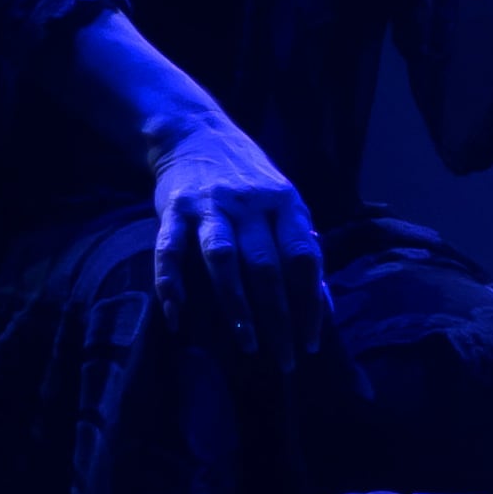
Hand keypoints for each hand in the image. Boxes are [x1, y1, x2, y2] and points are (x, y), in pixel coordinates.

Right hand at [146, 114, 331, 369]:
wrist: (196, 133)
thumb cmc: (252, 182)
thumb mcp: (285, 206)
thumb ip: (302, 250)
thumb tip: (323, 305)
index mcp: (287, 204)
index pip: (305, 259)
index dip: (311, 303)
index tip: (311, 342)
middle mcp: (252, 204)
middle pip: (268, 267)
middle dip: (278, 317)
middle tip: (283, 360)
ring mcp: (210, 206)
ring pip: (224, 261)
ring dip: (236, 306)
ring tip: (247, 344)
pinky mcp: (173, 209)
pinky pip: (169, 251)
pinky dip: (172, 285)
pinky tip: (177, 317)